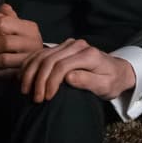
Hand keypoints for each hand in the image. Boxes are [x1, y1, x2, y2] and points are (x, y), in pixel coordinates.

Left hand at [0, 3, 42, 73]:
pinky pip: (6, 74)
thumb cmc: (12, 43)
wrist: (31, 64)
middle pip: (5, 42)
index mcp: (30, 28)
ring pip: (5, 60)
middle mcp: (33, 42)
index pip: (5, 23)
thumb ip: (4, 17)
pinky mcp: (25, 72)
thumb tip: (4, 8)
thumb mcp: (9, 27)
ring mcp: (30, 58)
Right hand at [20, 38, 135, 102]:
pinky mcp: (63, 46)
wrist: (117, 70)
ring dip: (31, 72)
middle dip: (38, 80)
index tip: (47, 98)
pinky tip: (24, 77)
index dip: (51, 82)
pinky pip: (42, 53)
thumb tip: (68, 77)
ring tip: (25, 90)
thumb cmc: (112, 81)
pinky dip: (30, 64)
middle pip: (49, 59)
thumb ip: (88, 80)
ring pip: (42, 55)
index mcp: (89, 55)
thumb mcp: (105, 86)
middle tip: (34, 98)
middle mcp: (77, 45)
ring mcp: (69, 44)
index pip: (62, 66)